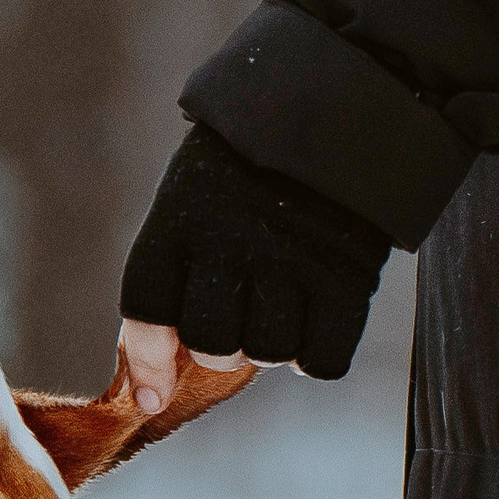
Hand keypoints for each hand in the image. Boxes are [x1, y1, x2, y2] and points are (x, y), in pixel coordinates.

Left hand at [118, 122, 392, 409]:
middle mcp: (230, 242)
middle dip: (219, 349)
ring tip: (283, 305)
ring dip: (270, 345)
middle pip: (210, 342)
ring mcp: (291, 258)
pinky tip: (318, 321)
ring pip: (266, 351)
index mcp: (180, 217)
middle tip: (240, 320)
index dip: (147, 362)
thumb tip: (157, 367)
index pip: (147, 308)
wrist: (352, 98)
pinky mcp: (349, 274)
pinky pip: (322, 359)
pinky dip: (317, 357)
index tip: (152, 399)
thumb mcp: (196, 193)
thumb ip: (176, 267)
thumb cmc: (256, 162)